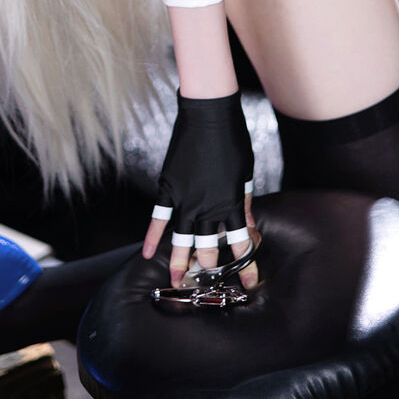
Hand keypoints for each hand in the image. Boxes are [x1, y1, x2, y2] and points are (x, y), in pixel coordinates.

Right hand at [141, 91, 258, 290]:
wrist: (208, 114)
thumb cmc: (233, 140)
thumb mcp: (245, 174)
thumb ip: (244, 203)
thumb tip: (247, 227)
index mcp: (231, 204)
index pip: (240, 245)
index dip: (246, 267)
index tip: (249, 284)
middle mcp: (207, 207)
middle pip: (207, 249)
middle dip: (209, 269)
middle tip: (209, 282)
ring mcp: (185, 199)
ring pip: (181, 240)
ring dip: (179, 263)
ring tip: (178, 282)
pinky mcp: (168, 188)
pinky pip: (158, 217)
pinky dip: (152, 236)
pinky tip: (149, 253)